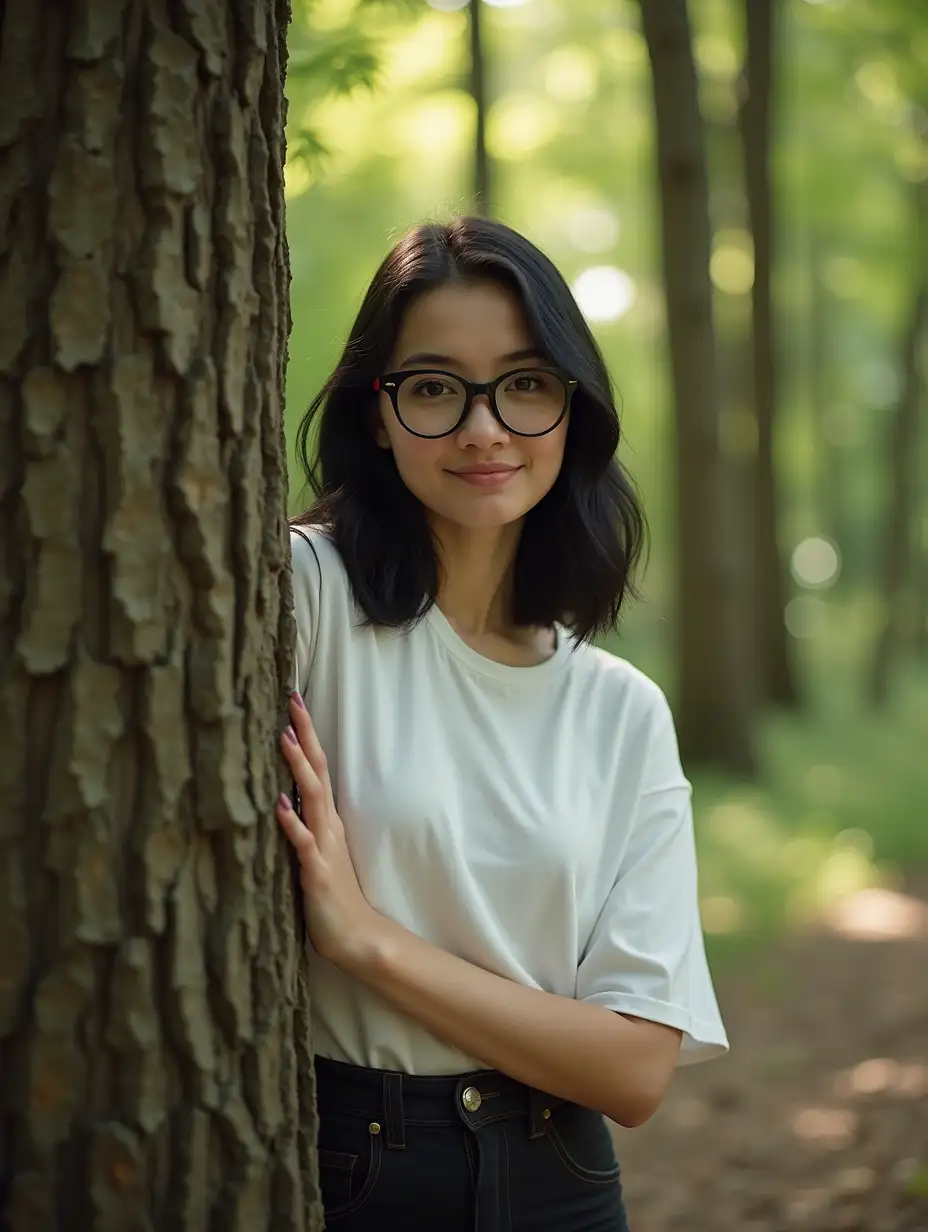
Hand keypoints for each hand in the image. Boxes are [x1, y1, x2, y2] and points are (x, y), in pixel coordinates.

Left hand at [276, 692, 379, 967]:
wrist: (357, 937)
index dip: (307, 735)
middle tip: (293, 700)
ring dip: (298, 767)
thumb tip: (280, 798)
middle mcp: (327, 825)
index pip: (318, 768)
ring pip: (312, 799)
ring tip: (284, 738)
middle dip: (304, 735)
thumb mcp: (314, 853)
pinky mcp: (317, 872)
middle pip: (318, 770)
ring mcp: (324, 846)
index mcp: (326, 820)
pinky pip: (304, 843)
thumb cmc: (332, 897)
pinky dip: (292, 822)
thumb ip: (301, 826)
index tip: (294, 702)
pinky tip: (279, 804)